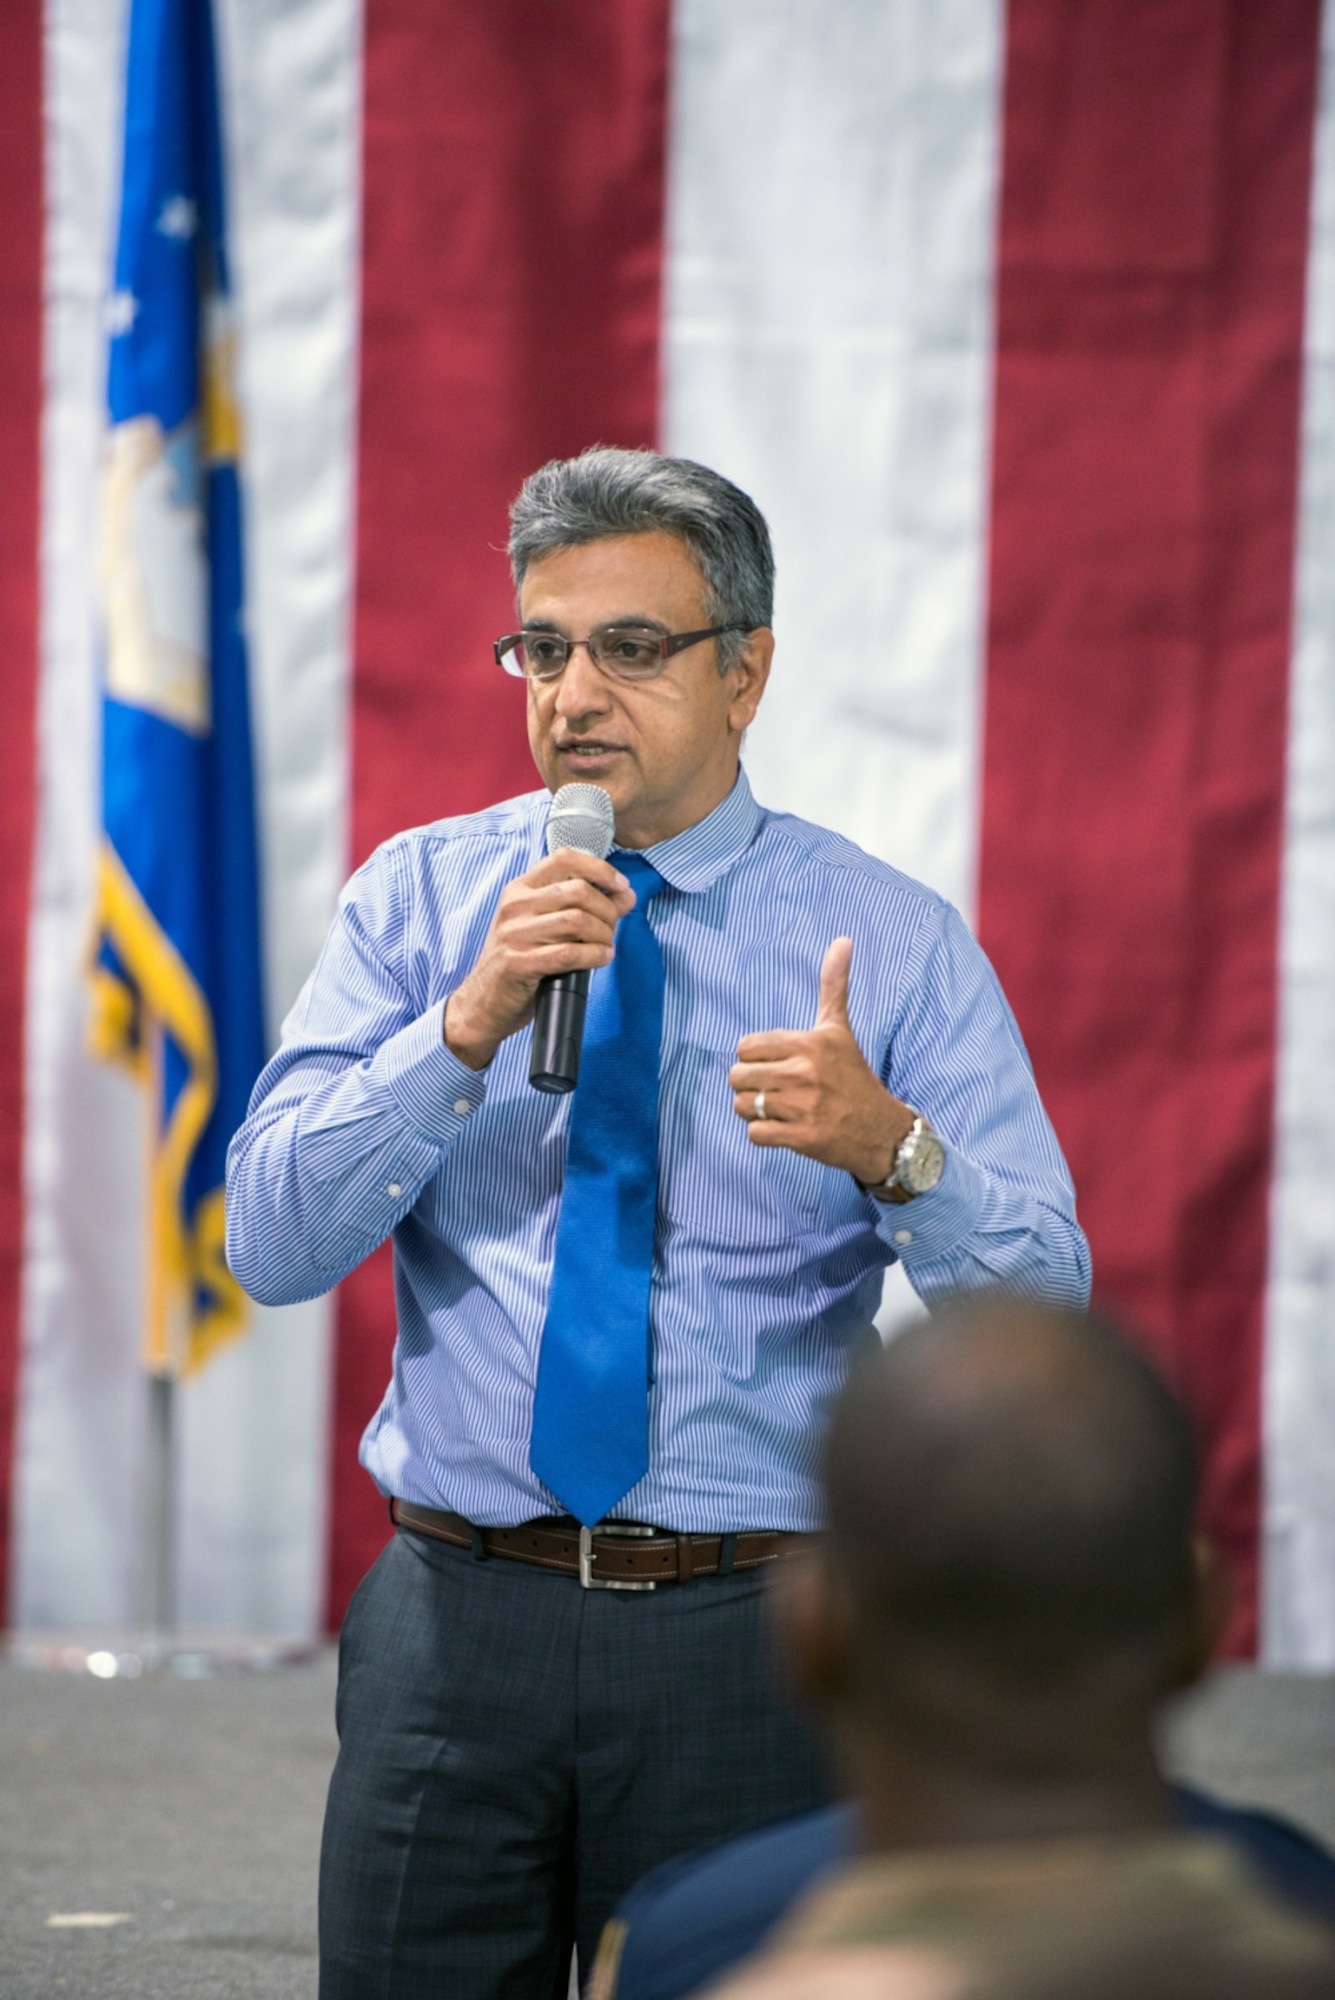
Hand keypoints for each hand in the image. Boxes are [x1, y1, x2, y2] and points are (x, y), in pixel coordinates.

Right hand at [444, 850, 635, 1069]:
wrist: (482, 1001)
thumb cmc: (519, 961)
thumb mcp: (546, 926)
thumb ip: (584, 907)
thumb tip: (626, 896)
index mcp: (520, 889)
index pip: (565, 858)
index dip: (600, 869)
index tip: (621, 886)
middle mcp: (515, 906)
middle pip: (578, 890)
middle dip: (607, 911)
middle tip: (611, 930)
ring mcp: (514, 933)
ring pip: (577, 921)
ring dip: (603, 935)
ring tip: (605, 946)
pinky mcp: (518, 962)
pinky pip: (569, 953)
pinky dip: (594, 955)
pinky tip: (600, 959)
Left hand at [728, 938, 914, 1183]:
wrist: (881, 1130)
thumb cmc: (853, 1076)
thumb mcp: (839, 1029)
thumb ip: (834, 985)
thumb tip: (842, 939)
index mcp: (810, 1043)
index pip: (746, 1046)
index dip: (754, 1058)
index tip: (774, 1064)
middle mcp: (806, 1072)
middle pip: (737, 1076)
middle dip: (749, 1085)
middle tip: (772, 1089)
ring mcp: (803, 1106)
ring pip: (742, 1105)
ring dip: (753, 1110)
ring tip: (776, 1109)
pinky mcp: (803, 1137)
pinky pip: (755, 1133)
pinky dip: (763, 1133)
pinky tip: (782, 1128)